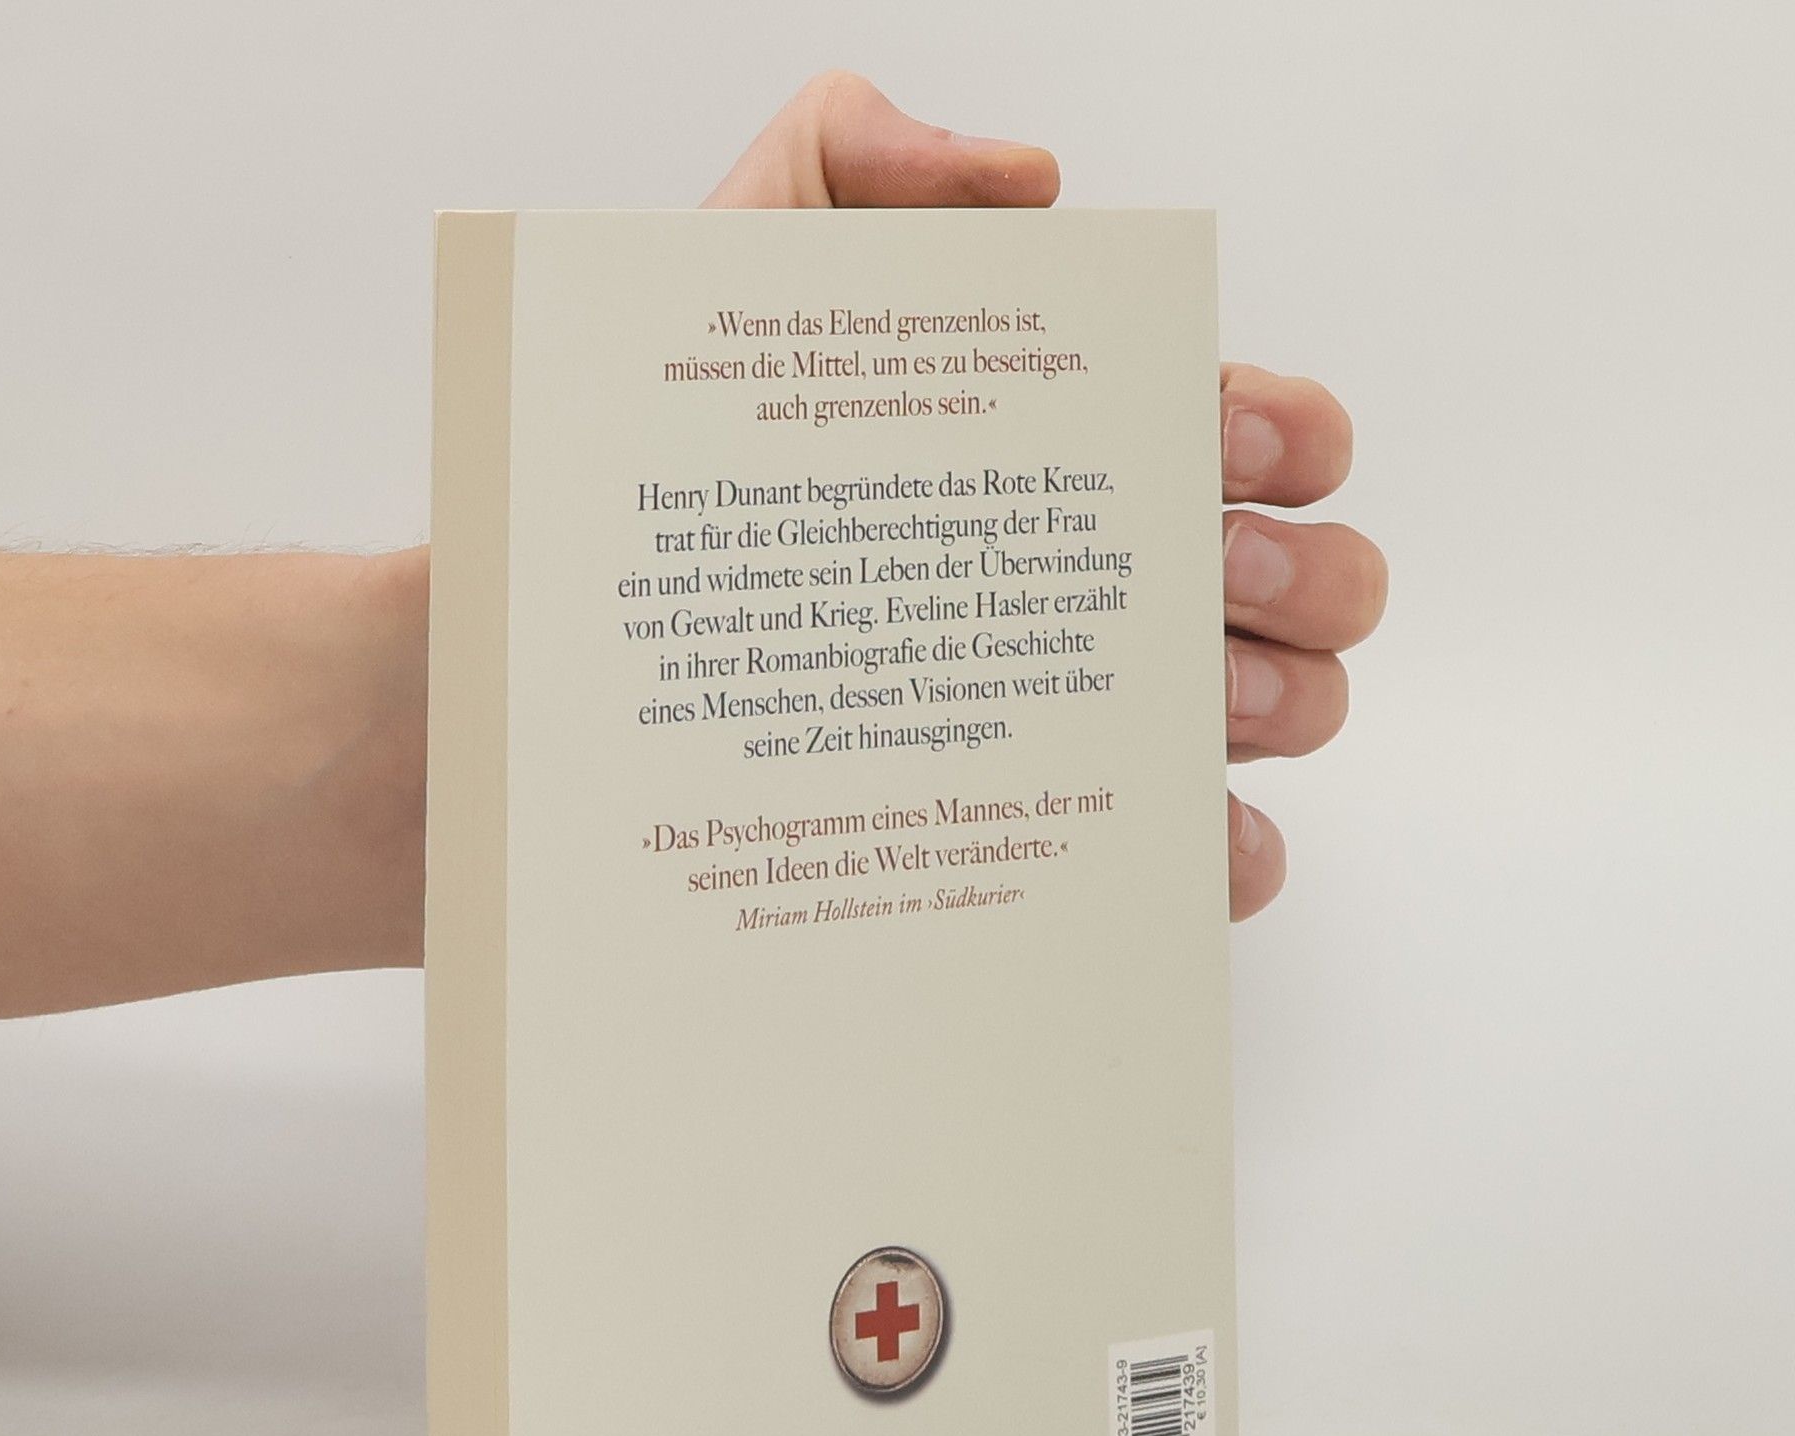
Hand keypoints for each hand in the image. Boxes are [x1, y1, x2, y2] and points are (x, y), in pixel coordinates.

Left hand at [706, 71, 1387, 920]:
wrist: (536, 665)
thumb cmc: (638, 479)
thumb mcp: (726, 280)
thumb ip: (858, 168)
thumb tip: (1031, 182)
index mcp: (1061, 457)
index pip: (1248, 431)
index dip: (1284, 429)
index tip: (1226, 441)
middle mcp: (1090, 586)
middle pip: (1303, 577)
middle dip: (1302, 572)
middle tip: (1207, 573)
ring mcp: (1079, 719)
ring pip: (1284, 711)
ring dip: (1283, 699)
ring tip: (1196, 701)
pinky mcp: (1037, 835)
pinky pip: (1191, 862)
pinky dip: (1226, 856)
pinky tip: (1191, 846)